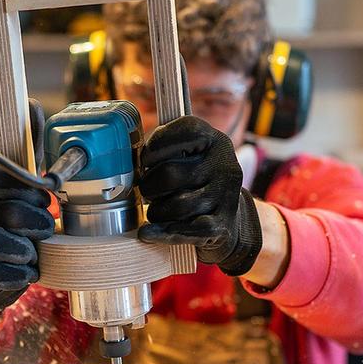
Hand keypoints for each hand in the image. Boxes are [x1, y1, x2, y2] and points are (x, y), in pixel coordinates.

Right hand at [0, 165, 55, 317]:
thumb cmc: (13, 230)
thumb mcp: (18, 202)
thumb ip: (30, 186)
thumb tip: (50, 165)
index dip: (27, 190)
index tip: (43, 201)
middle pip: (9, 212)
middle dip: (37, 222)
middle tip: (47, 229)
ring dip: (23, 249)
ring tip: (33, 254)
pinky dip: (19, 275)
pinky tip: (28, 272)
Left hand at [136, 116, 261, 275]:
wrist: (232, 220)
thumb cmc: (198, 183)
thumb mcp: (192, 157)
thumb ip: (166, 148)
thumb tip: (130, 155)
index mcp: (216, 142)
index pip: (187, 130)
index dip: (157, 145)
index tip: (146, 160)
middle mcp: (225, 166)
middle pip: (170, 174)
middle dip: (149, 186)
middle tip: (147, 191)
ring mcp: (226, 197)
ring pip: (175, 205)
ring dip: (156, 212)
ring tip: (155, 211)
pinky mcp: (222, 226)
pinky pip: (184, 230)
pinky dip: (160, 233)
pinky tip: (146, 233)